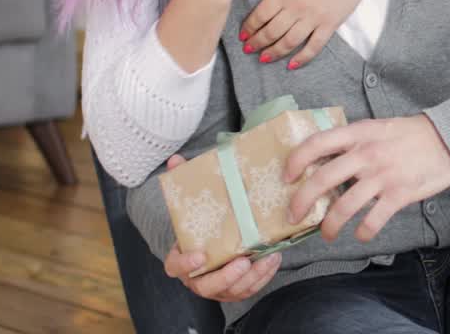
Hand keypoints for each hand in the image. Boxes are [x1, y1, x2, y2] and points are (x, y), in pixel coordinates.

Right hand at [160, 155, 281, 301]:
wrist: (215, 242)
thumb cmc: (204, 225)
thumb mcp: (194, 205)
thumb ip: (184, 183)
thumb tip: (175, 159)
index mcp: (182, 258)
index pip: (175, 266)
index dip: (185, 264)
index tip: (200, 256)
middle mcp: (198, 277)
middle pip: (206, 285)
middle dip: (225, 276)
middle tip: (243, 260)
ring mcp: (218, 286)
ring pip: (232, 290)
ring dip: (251, 276)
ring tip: (267, 257)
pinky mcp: (237, 288)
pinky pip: (249, 288)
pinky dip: (262, 276)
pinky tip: (274, 258)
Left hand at [238, 0, 369, 69]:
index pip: (261, 15)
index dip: (249, 27)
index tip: (243, 34)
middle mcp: (298, 8)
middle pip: (272, 31)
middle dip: (257, 42)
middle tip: (248, 48)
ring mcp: (315, 18)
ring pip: (290, 42)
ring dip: (274, 52)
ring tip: (264, 58)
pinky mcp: (331, 24)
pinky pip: (315, 46)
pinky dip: (302, 57)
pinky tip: (292, 64)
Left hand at [283, 116, 449, 242]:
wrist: (447, 140)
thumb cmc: (410, 134)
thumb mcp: (377, 127)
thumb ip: (353, 140)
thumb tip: (325, 158)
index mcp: (358, 134)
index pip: (317, 143)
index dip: (295, 161)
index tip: (286, 177)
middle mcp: (366, 154)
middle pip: (322, 179)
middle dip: (301, 201)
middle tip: (293, 216)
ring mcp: (382, 175)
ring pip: (344, 206)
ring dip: (329, 225)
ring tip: (326, 234)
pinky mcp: (399, 194)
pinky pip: (373, 219)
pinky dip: (363, 232)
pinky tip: (360, 234)